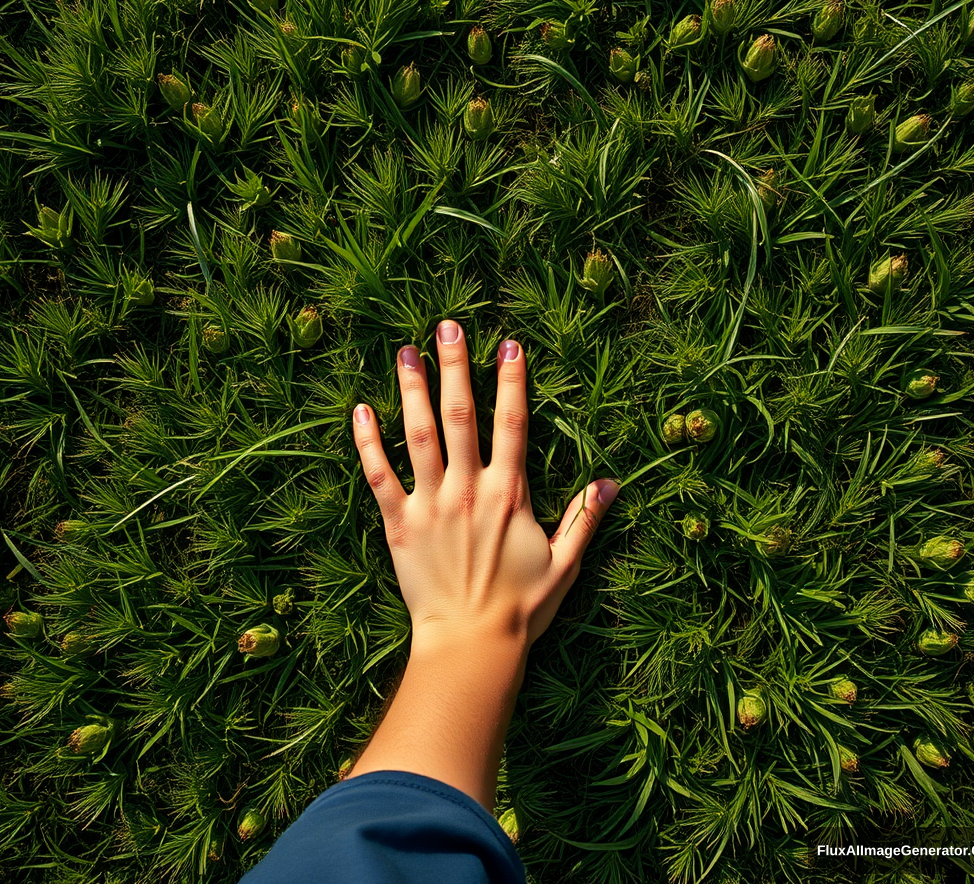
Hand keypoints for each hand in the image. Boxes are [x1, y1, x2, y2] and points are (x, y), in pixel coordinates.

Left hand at [352, 319, 618, 650]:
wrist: (471, 646)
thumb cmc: (521, 607)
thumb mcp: (564, 563)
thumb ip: (586, 518)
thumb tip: (613, 482)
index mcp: (508, 493)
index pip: (512, 424)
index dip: (512, 381)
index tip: (509, 345)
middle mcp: (467, 488)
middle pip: (461, 415)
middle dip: (456, 367)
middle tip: (448, 328)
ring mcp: (430, 504)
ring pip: (419, 435)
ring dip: (411, 391)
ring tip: (406, 352)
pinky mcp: (398, 524)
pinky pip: (379, 476)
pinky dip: (368, 443)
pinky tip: (360, 410)